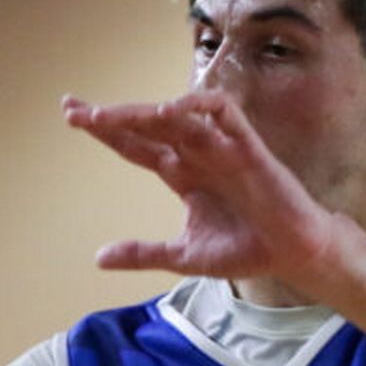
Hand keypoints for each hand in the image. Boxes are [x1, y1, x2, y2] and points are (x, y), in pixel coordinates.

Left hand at [63, 91, 349, 286]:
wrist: (291, 255)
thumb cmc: (244, 249)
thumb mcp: (181, 256)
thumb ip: (142, 253)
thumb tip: (98, 258)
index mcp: (181, 173)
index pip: (136, 145)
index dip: (107, 131)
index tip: (73, 117)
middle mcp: (197, 154)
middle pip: (148, 125)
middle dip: (112, 116)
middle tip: (75, 111)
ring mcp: (221, 148)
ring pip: (176, 116)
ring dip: (141, 113)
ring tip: (106, 116)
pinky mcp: (248, 148)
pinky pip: (223, 114)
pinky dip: (197, 107)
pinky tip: (168, 112)